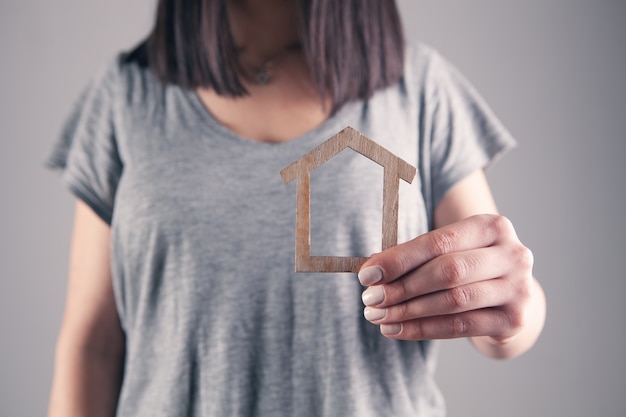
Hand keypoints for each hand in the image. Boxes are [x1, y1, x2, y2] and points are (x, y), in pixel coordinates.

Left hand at [358, 214, 534, 343]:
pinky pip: (460, 327)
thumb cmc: (468, 265)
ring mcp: (518, 289)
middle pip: (448, 271)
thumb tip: (371, 270)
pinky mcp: (513, 320)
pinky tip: (396, 329)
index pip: (439, 242)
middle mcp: (513, 255)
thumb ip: (413, 256)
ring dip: (409, 311)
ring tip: (378, 316)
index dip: (399, 259)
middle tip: (370, 299)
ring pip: (454, 301)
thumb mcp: (448, 250)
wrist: (508, 295)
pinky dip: (422, 329)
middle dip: (402, 287)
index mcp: (492, 226)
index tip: (367, 274)